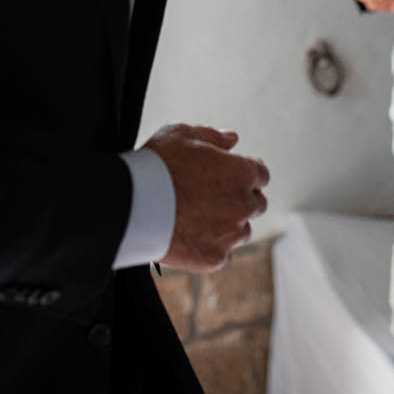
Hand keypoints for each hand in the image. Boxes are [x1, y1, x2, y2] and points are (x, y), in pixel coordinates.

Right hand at [145, 124, 269, 272]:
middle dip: (240, 199)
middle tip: (211, 197)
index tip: (229, 176)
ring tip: (197, 218)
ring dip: (228, 225)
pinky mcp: (214, 258)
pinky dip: (209, 247)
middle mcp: (244, 205)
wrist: (132, 204)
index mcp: (243, 172)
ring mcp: (231, 234)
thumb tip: (233, 139)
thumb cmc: (157, 164)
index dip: (245, 173)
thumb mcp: (183, 135)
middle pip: (256, 204)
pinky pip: (221, 254)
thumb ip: (213, 136)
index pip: (261, 174)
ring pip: (241, 231)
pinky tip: (188, 235)